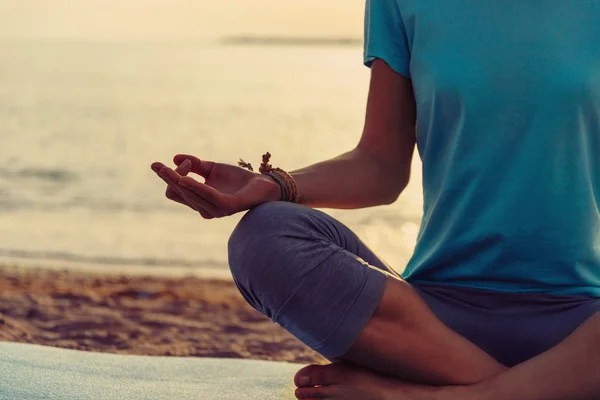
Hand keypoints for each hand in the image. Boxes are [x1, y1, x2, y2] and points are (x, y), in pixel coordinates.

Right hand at [151, 154, 280, 218]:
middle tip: (162, 165)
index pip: (174, 191)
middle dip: (168, 177)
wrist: (263, 184)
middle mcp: (204, 209)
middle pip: (176, 193)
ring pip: (188, 195)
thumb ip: (194, 164)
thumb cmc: (237, 179)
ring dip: (178, 180)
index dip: (172, 175)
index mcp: (198, 201)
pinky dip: (196, 187)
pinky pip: (207, 196)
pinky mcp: (227, 206)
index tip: (184, 160)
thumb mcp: (212, 168)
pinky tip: (187, 178)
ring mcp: (215, 209)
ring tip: (172, 168)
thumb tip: (174, 158)